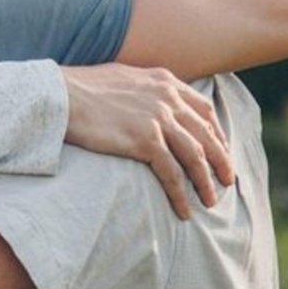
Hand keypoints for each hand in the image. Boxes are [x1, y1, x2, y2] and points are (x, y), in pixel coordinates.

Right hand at [60, 64, 233, 219]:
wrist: (60, 96)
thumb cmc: (81, 88)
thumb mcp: (122, 77)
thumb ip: (144, 88)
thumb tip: (148, 101)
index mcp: (163, 81)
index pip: (203, 109)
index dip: (217, 132)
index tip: (221, 150)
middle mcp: (167, 97)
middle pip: (206, 134)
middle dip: (221, 160)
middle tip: (227, 181)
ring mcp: (158, 118)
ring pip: (195, 156)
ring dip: (206, 182)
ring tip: (210, 202)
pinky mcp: (144, 140)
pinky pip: (172, 174)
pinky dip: (181, 195)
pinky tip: (183, 211)